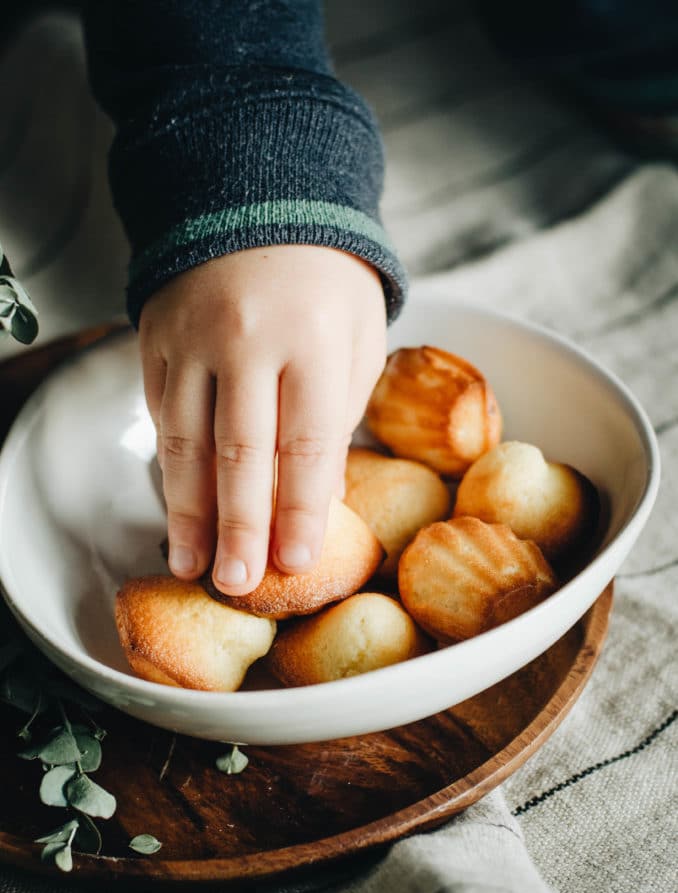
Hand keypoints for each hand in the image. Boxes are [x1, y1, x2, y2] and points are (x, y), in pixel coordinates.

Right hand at [139, 245, 386, 594]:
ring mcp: (192, 337)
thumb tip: (319, 497)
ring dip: (189, 511)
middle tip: (237, 583)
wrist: (261, 197)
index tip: (296, 562)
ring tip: (192, 564)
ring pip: (186, 441)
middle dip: (239, 528)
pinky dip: (170, 466)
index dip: (300, 512)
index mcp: (313, 340)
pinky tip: (177, 507)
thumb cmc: (328, 279)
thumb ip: (338, 415)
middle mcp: (247, 339)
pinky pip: (161, 412)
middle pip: (239, 454)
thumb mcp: (358, 338)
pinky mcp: (155, 337)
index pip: (306, 447)